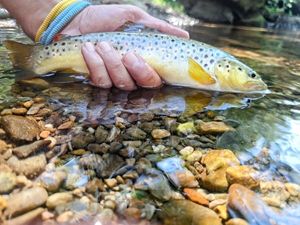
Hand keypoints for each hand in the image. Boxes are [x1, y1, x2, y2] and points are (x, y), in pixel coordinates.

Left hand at [61, 4, 188, 89]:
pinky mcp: (99, 80)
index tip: (139, 55)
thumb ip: (159, 28)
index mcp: (146, 62)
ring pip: (121, 83)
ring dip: (111, 62)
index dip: (151, 72)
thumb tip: (185, 36)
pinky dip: (95, 63)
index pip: (157, 77)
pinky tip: (88, 48)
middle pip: (142, 85)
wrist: (79, 21)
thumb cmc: (109, 19)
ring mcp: (116, 79)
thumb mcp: (135, 18)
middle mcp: (133, 75)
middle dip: (136, 70)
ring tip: (102, 43)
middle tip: (127, 53)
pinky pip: (101, 81)